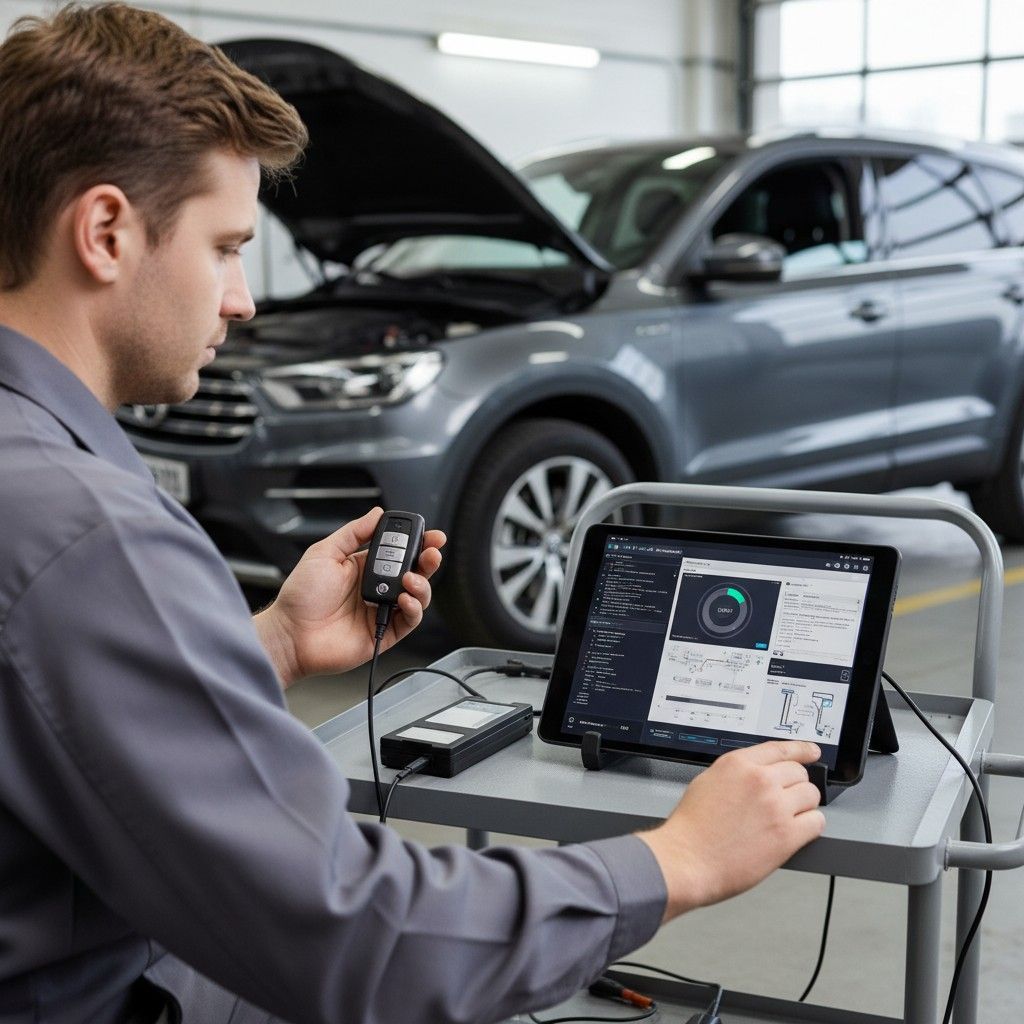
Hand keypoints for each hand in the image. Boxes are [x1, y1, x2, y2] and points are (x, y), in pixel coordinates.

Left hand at [253, 507, 444, 685]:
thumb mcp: (325, 552)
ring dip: (422, 585)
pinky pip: (409, 621)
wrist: (290, 633)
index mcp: (365, 567)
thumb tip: (376, 514)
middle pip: (415, 573)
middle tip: (432, 553)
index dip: (419, 544)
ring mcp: (382, 611)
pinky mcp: (384, 634)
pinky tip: (404, 599)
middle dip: (429, 561)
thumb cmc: (301, 596)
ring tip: (411, 578)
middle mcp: (377, 588)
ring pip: (417, 597)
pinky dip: (414, 609)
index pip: (400, 552)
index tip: (431, 535)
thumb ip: (354, 533)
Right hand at [637, 741, 824, 920]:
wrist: (687, 860)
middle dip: (795, 786)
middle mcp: (760, 781)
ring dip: (804, 806)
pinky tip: (796, 832)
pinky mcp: (786, 835)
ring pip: (811, 796)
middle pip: (799, 773)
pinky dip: (810, 827)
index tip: (811, 751)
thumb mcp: (707, 781)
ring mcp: (775, 807)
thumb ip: (737, 773)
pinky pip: (816, 822)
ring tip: (788, 818)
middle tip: (786, 800)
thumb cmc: (691, 828)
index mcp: (739, 764)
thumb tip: (757, 774)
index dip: (801, 750)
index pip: (781, 749)